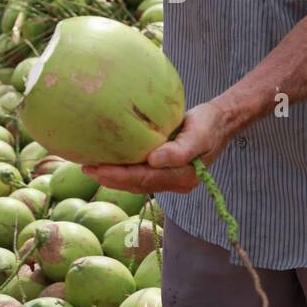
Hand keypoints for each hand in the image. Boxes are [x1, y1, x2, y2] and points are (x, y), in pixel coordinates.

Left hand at [82, 100, 233, 194]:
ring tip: (89, 167)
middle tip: (86, 168)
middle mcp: (175, 183)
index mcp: (183, 177)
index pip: (146, 179)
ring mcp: (170, 179)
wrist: (220, 121)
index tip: (99, 169)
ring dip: (113, 177)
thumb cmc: (209, 124)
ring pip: (136, 182)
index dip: (121, 176)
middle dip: (111, 179)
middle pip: (138, 184)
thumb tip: (153, 160)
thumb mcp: (199, 134)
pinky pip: (140, 174)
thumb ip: (179, 151)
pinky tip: (107, 162)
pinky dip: (122, 170)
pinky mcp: (165, 170)